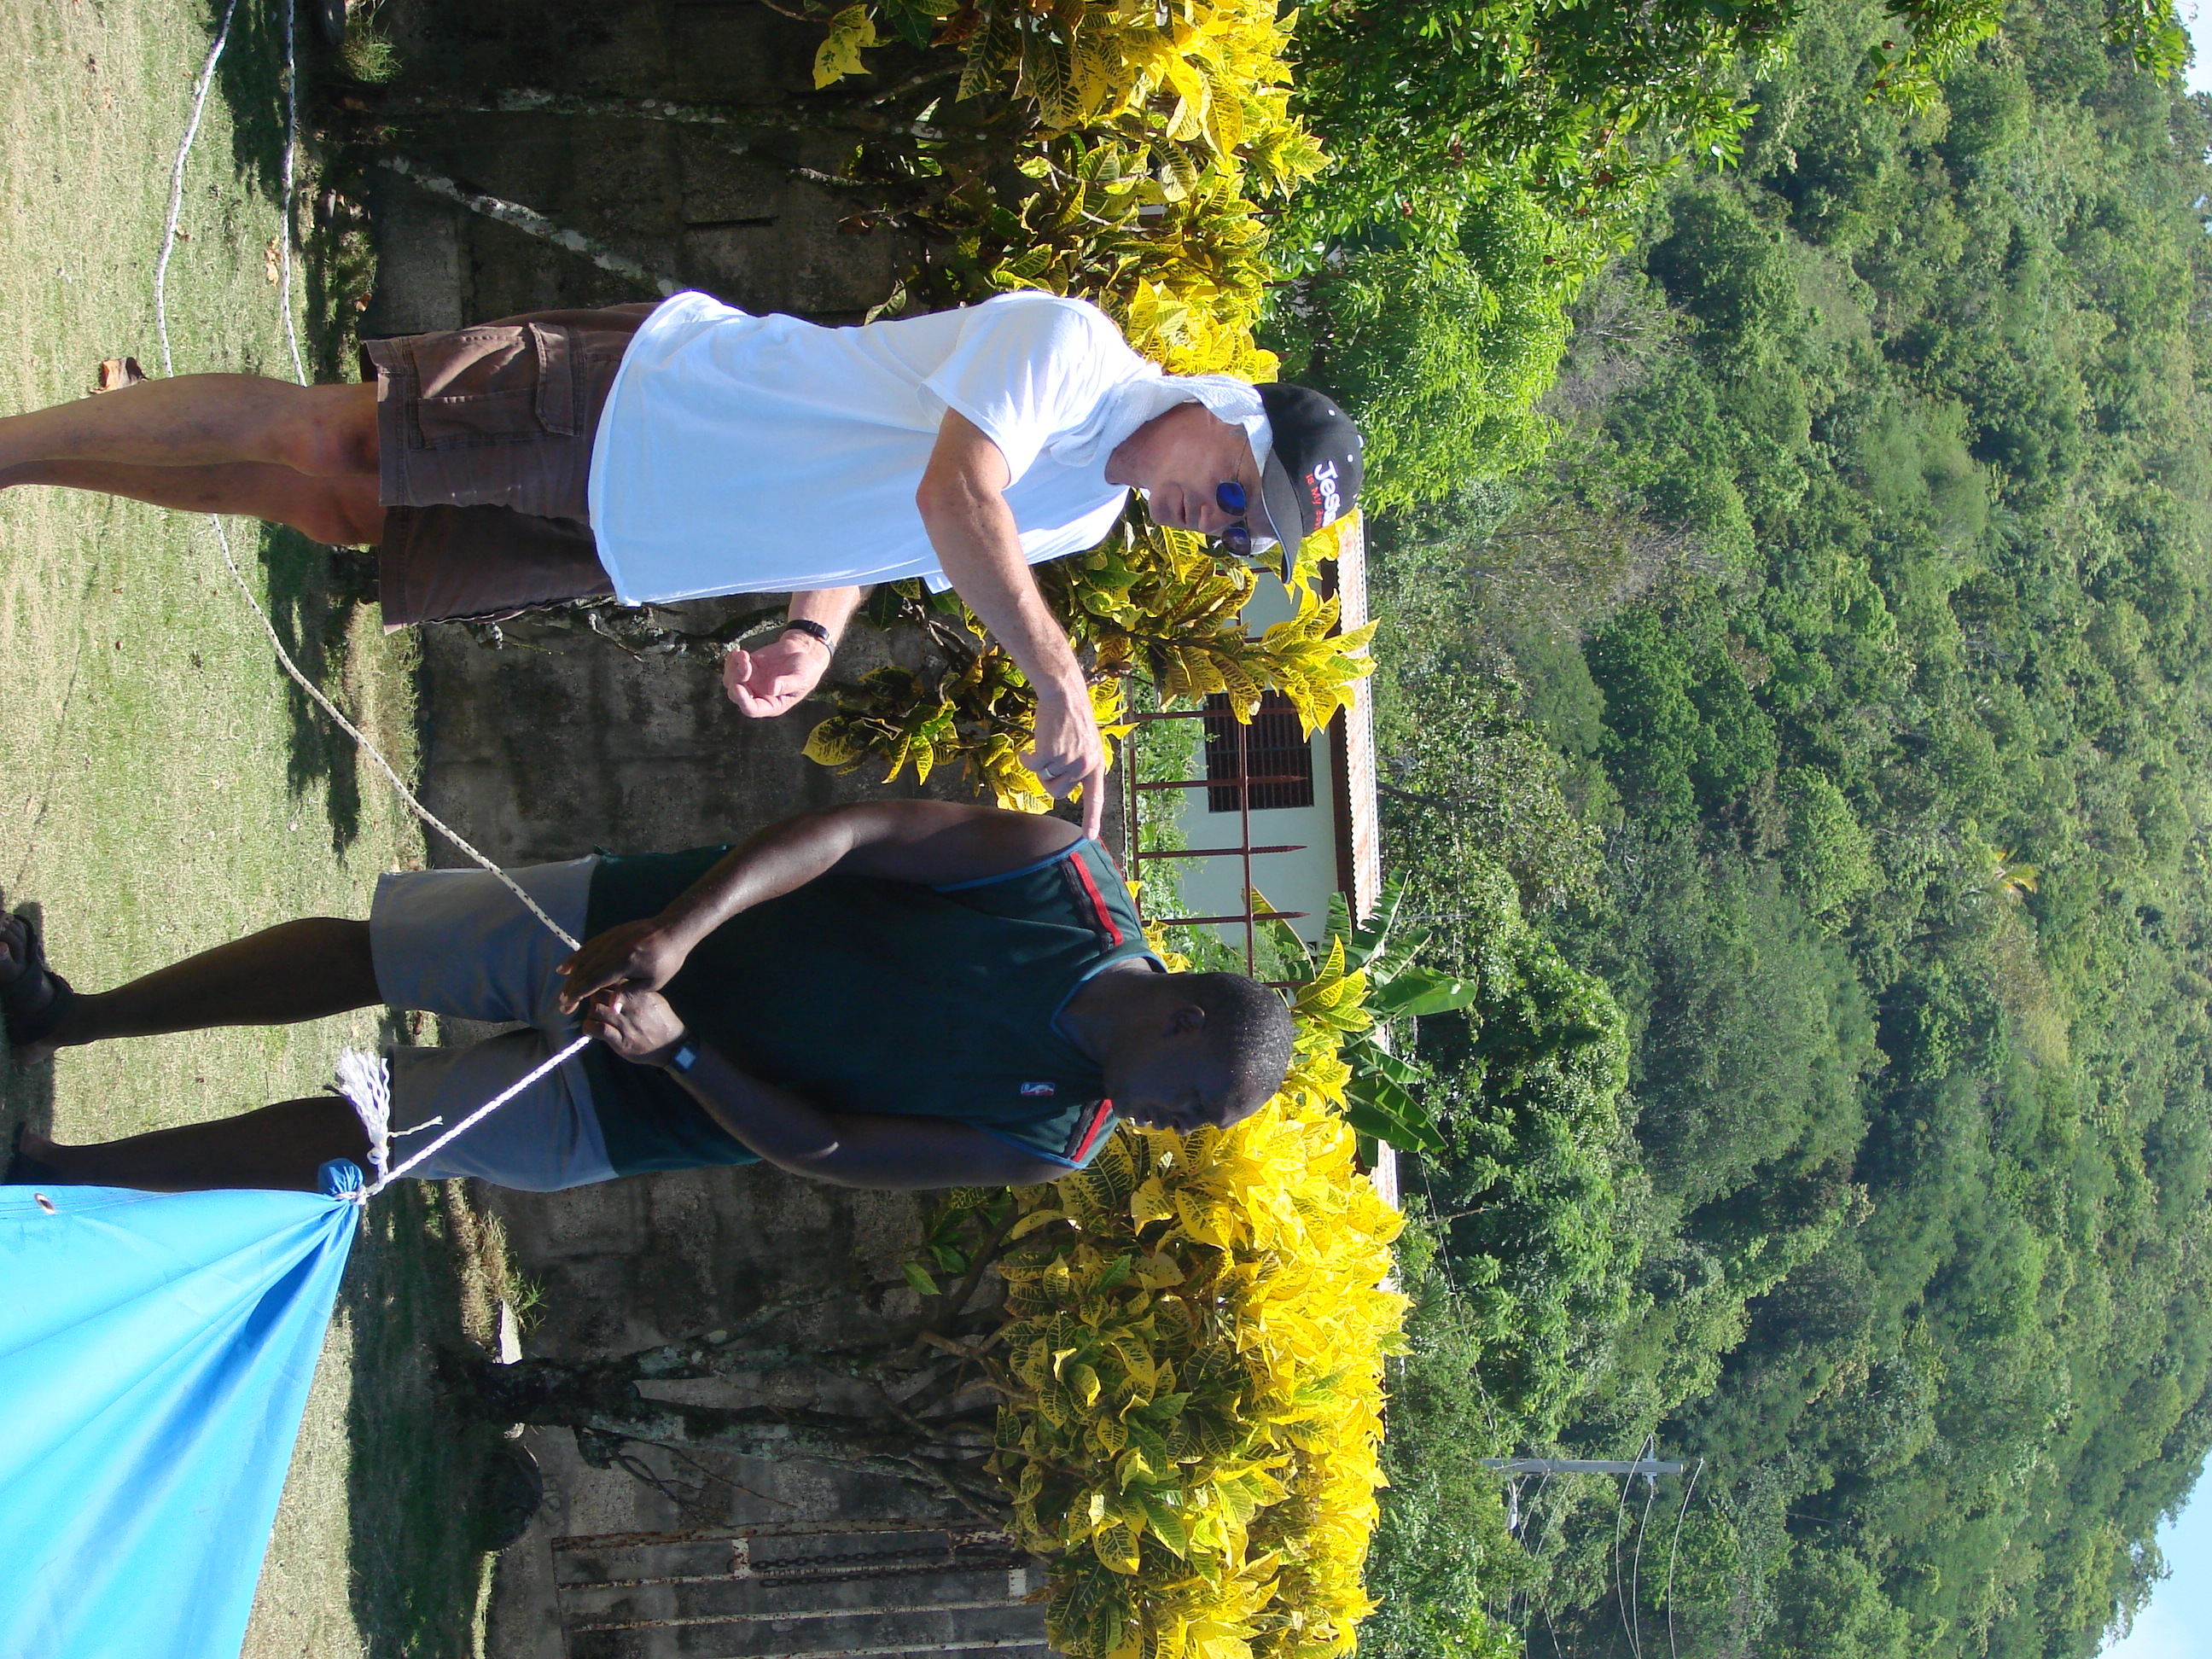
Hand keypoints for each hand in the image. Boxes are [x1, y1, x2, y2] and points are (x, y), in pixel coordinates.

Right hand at [557, 918, 688, 1013]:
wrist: (672, 930)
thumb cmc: (667, 960)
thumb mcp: (653, 982)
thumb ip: (628, 993)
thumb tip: (611, 1009)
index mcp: (624, 962)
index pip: (594, 981)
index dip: (578, 994)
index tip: (567, 1006)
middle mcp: (612, 949)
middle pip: (585, 971)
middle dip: (571, 989)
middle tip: (563, 1004)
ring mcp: (610, 939)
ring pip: (583, 958)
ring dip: (571, 976)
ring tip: (563, 990)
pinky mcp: (610, 934)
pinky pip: (588, 947)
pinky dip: (576, 958)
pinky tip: (567, 967)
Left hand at [580, 986, 688, 1064]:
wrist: (672, 1045)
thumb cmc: (662, 1021)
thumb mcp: (653, 998)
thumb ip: (635, 991)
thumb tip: (617, 984)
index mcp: (638, 993)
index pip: (611, 981)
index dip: (602, 985)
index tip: (602, 992)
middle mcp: (631, 1006)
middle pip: (598, 993)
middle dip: (593, 999)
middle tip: (597, 1006)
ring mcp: (625, 1023)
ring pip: (595, 1009)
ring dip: (590, 1013)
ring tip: (594, 1018)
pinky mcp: (621, 1040)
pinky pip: (599, 1029)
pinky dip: (589, 1027)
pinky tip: (590, 1029)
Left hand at [723, 632, 831, 717]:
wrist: (802, 653)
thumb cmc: (806, 670)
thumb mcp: (801, 678)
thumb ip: (787, 684)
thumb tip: (772, 689)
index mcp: (772, 704)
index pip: (751, 709)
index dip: (743, 701)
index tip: (738, 687)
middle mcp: (758, 696)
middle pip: (736, 694)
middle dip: (737, 679)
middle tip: (746, 663)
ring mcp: (751, 682)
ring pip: (730, 680)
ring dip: (733, 667)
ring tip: (744, 654)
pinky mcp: (747, 668)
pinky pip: (732, 667)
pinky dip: (731, 659)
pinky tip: (739, 651)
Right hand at [1027, 683, 1105, 838]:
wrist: (1064, 695)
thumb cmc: (1070, 719)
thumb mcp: (1084, 744)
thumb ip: (1078, 766)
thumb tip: (1062, 789)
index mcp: (1095, 764)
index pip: (1095, 797)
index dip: (1092, 818)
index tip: (1089, 837)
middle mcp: (1085, 765)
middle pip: (1058, 791)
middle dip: (1048, 779)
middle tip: (1048, 759)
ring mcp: (1068, 759)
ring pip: (1044, 778)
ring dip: (1039, 765)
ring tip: (1045, 745)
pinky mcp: (1051, 752)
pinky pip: (1032, 766)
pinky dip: (1026, 758)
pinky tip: (1028, 748)